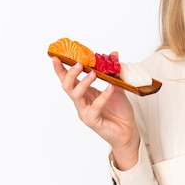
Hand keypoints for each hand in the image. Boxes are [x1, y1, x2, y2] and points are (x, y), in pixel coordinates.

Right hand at [52, 53, 139, 168]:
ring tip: (93, 73)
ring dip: (83, 83)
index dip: (61, 69)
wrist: (128, 130)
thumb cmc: (120, 110)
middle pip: (68, 87)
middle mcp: (82, 102)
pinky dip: (102, 96)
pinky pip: (94, 108)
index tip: (56, 56)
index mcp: (85, 93)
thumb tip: (113, 53)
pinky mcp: (93, 121)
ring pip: (76, 96)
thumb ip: (114, 71)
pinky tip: (110, 88)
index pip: (69, 80)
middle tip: (79, 63)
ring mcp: (86, 112)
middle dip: (70, 74)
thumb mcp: (117, 86)